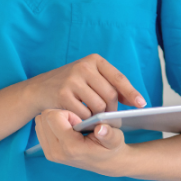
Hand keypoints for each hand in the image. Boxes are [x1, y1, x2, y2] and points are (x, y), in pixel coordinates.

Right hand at [27, 54, 145, 120]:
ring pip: (98, 106)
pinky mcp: (62, 94)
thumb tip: (136, 101)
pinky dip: (86, 120)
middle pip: (110, 94)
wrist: (39, 89)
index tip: (142, 104)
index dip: (131, 92)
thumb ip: (110, 85)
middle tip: (110, 118)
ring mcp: (72, 80)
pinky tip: (82, 120)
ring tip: (95, 118)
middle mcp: (84, 66)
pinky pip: (84, 114)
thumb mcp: (90, 78)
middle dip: (113, 109)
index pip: (118, 78)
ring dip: (99, 116)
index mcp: (94, 60)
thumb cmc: (71, 85)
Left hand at [34, 109, 130, 175]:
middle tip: (76, 122)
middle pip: (44, 118)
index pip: (53, 117)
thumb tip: (101, 129)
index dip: (68, 112)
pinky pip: (41, 129)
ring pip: (40, 122)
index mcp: (71, 147)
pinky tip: (67, 130)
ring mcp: (50, 154)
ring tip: (72, 126)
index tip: (80, 120)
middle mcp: (56, 152)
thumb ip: (109, 133)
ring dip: (55, 119)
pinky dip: (52, 125)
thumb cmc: (111, 147)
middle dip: (60, 114)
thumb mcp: (115, 139)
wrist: (107, 163)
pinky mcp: (48, 153)